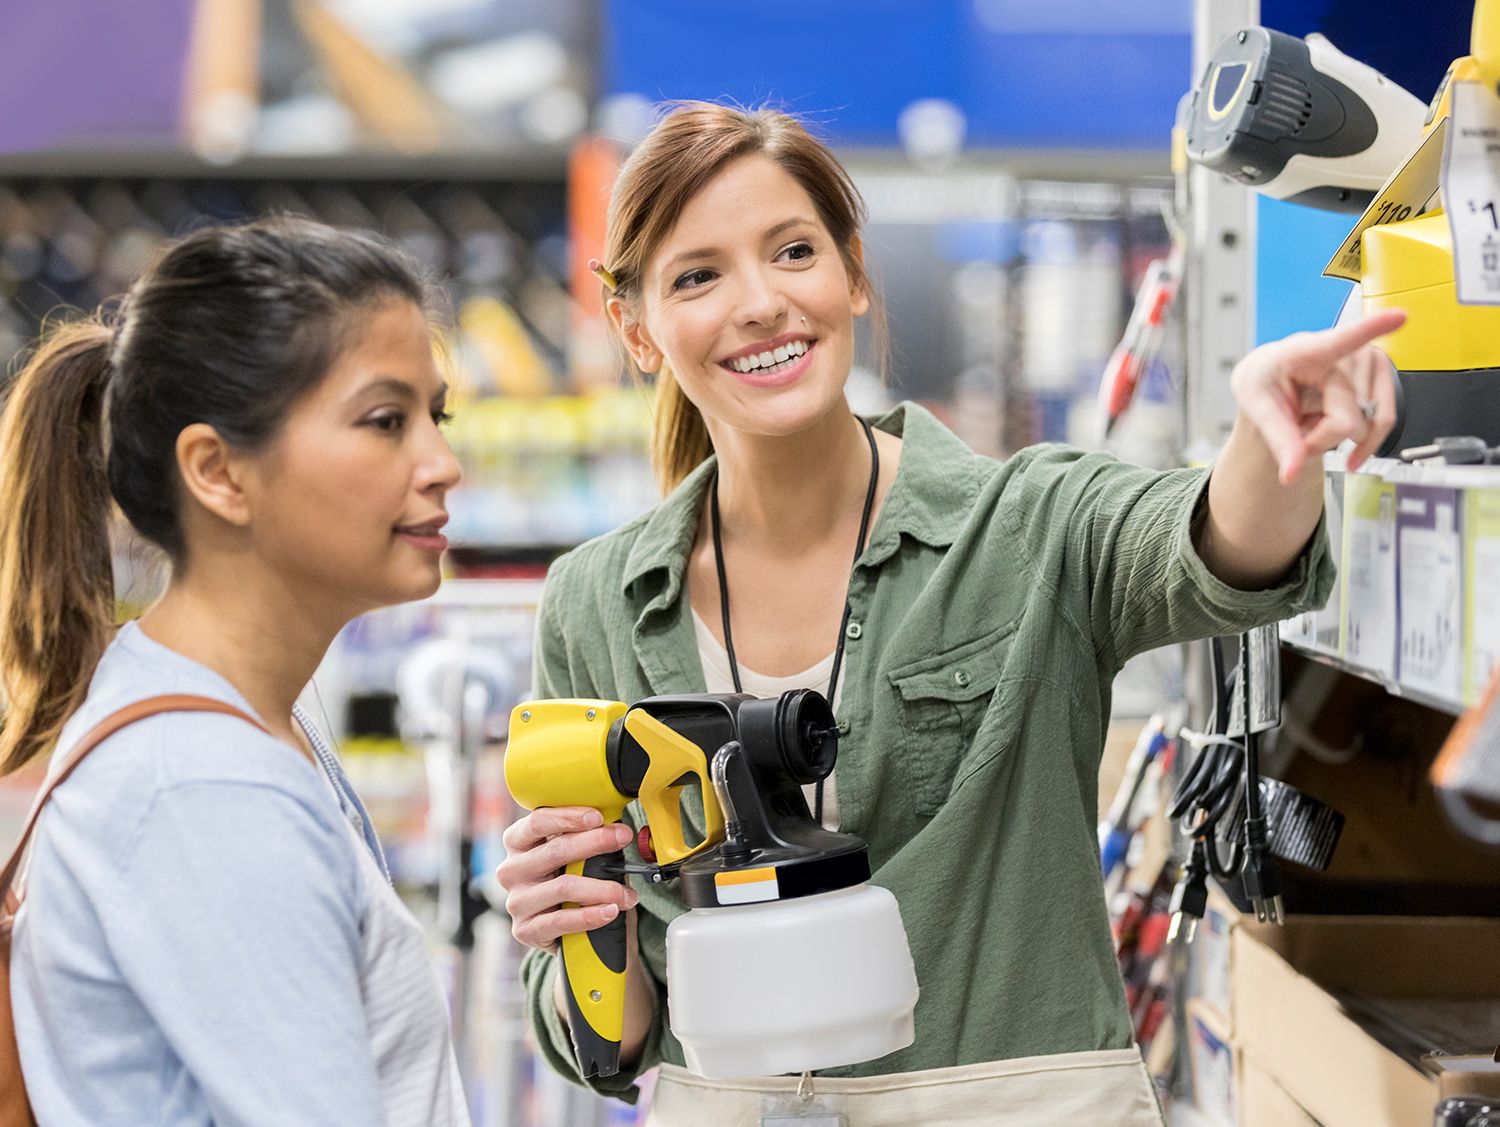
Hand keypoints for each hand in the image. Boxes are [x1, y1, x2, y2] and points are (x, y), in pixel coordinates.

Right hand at [497, 807, 637, 950]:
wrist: (560, 927)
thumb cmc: (566, 878)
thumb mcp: (570, 852)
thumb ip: (583, 836)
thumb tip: (617, 827)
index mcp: (517, 842)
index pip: (537, 822)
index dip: (568, 817)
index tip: (597, 817)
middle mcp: (511, 870)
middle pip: (555, 851)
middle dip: (595, 842)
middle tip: (623, 838)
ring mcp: (517, 901)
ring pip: (564, 887)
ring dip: (603, 888)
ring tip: (627, 892)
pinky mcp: (525, 929)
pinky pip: (562, 921)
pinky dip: (591, 915)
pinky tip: (611, 911)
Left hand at [1230, 308, 1406, 483]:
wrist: (1275, 378)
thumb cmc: (1266, 383)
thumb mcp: (1258, 408)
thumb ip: (1277, 441)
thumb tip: (1291, 474)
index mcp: (1306, 350)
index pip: (1340, 341)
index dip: (1371, 329)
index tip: (1399, 316)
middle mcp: (1343, 350)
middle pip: (1345, 419)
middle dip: (1321, 438)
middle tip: (1297, 431)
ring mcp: (1367, 360)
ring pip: (1366, 425)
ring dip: (1338, 437)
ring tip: (1315, 420)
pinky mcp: (1382, 373)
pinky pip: (1384, 422)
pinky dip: (1365, 443)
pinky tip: (1346, 447)